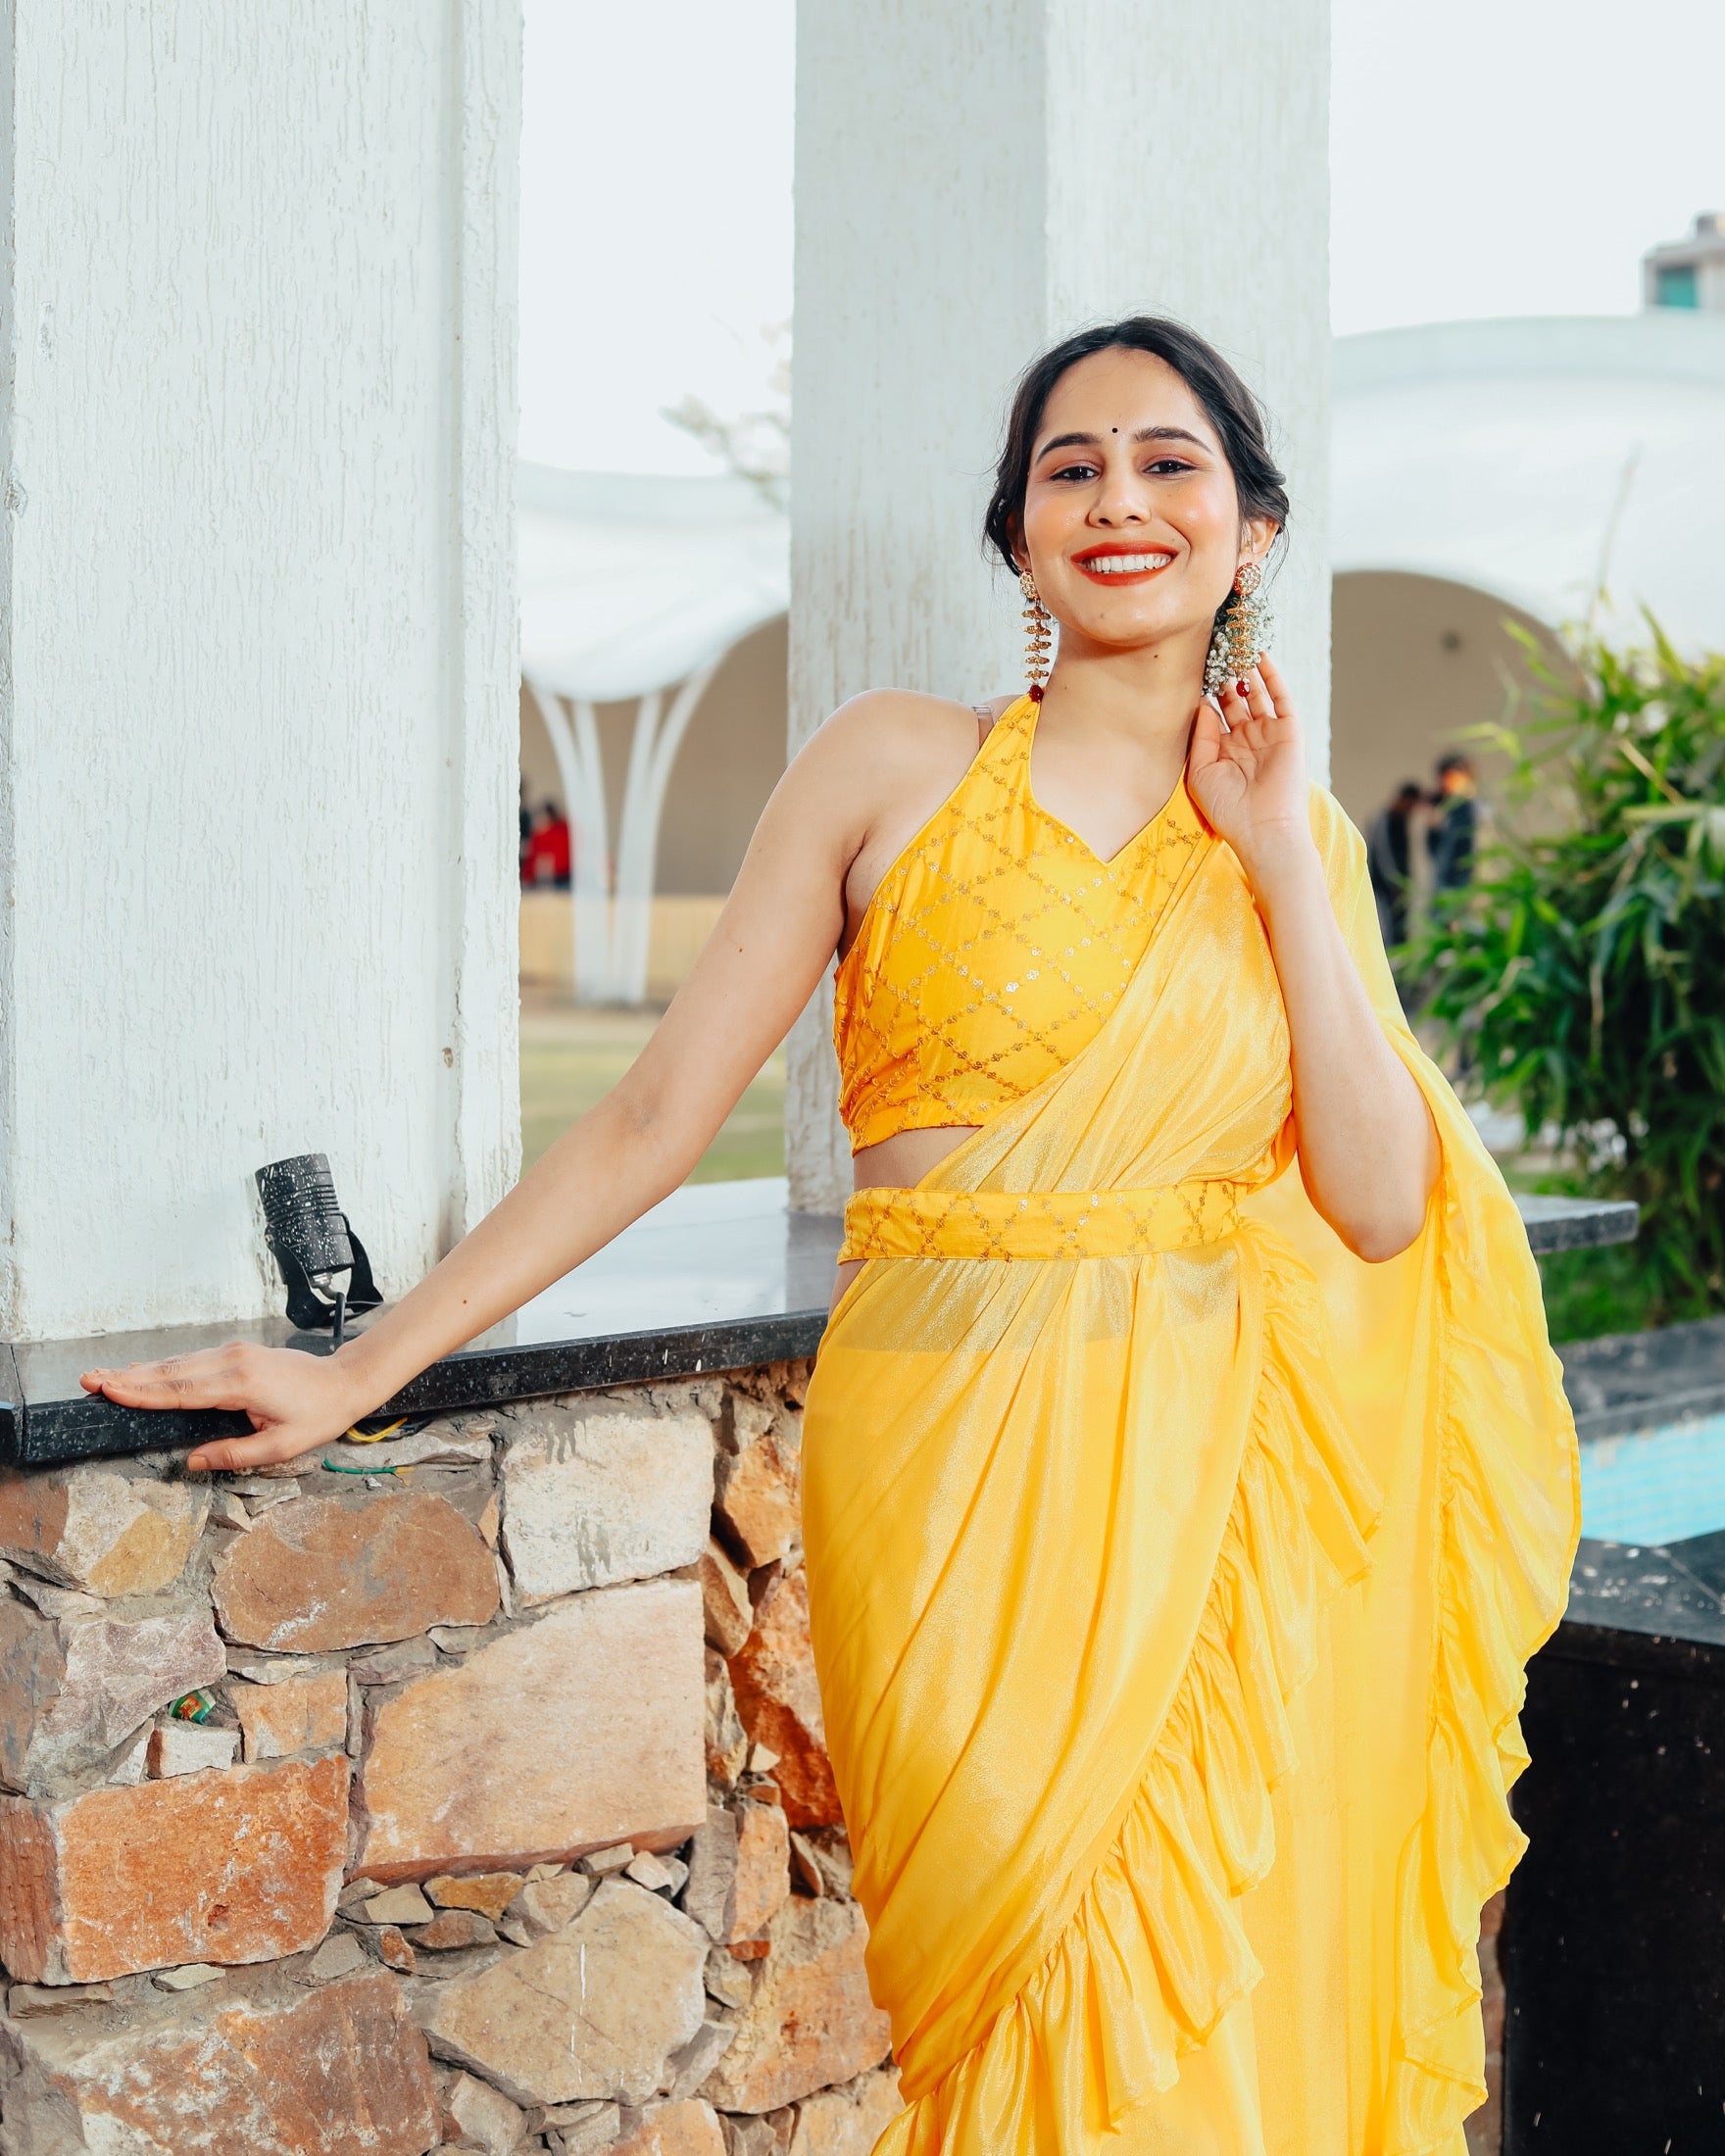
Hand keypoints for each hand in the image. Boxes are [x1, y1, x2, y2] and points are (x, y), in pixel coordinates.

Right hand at [78, 1344, 373, 1471]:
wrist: (345, 1381)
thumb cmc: (318, 1415)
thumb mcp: (281, 1446)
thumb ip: (235, 1453)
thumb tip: (194, 1461)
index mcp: (241, 1385)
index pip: (181, 1390)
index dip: (142, 1392)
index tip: (109, 1390)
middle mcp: (233, 1362)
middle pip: (171, 1372)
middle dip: (127, 1377)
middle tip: (89, 1379)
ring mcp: (234, 1353)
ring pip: (178, 1363)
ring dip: (140, 1370)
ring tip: (105, 1376)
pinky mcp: (237, 1353)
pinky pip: (193, 1360)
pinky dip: (164, 1366)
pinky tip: (143, 1371)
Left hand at [1185, 657, 1314, 884]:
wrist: (1263, 828)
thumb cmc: (1228, 809)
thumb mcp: (1202, 772)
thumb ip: (1201, 737)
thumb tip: (1202, 704)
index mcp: (1224, 748)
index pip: (1215, 711)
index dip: (1205, 690)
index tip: (1192, 666)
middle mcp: (1247, 737)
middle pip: (1235, 697)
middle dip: (1224, 674)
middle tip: (1213, 646)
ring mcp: (1268, 732)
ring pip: (1257, 693)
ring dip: (1246, 670)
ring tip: (1234, 643)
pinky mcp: (1289, 730)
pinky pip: (1281, 697)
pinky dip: (1272, 677)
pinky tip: (1259, 657)